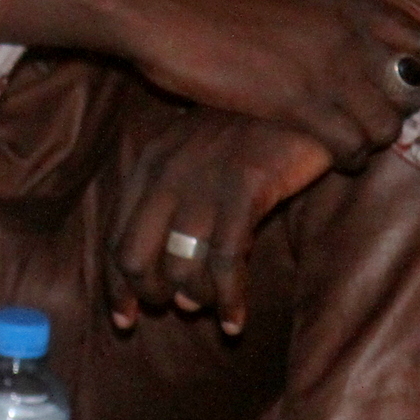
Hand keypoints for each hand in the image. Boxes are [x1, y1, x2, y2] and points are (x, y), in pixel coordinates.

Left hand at [109, 110, 331, 332]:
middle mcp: (165, 173)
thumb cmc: (253, 136)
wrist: (303, 98)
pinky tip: (237, 321)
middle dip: (151, 296)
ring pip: (180, 266)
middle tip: (179, 311)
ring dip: (195, 300)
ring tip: (215, 312)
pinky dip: (228, 299)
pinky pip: (225, 261)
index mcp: (148, 166)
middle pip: (136, 257)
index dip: (118, 287)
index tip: (125, 321)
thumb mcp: (199, 161)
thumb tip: (176, 289)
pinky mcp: (243, 187)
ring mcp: (202, 180)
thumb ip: (178, 210)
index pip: (116, 238)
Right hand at [127, 0, 419, 171]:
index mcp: (347, 4)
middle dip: (395, 115)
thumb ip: (320, 23)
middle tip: (372, 126)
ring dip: (371, 142)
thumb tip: (332, 43)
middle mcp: (349, 35)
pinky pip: (351, 145)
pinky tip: (335, 161)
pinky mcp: (298, 102)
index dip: (417, 74)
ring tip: (351, 147)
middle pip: (410, 92)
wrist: (165, 10)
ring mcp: (327, 69)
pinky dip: (349, 160)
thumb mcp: (284, 2)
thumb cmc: (210, 7)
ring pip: (385, 126)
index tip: (397, 92)